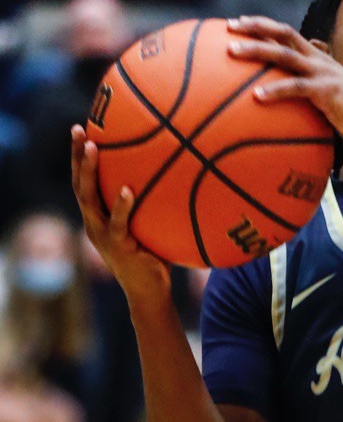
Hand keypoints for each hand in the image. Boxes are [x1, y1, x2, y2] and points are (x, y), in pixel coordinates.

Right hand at [70, 125, 170, 301]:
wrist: (151, 293)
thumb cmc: (156, 256)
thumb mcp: (152, 225)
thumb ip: (158, 203)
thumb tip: (185, 172)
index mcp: (99, 216)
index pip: (85, 181)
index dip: (80, 157)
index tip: (81, 129)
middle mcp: (94, 223)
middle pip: (79, 183)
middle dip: (77, 156)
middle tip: (78, 129)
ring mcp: (103, 235)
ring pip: (89, 199)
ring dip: (89, 173)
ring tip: (94, 148)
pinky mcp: (119, 247)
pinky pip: (118, 223)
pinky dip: (122, 206)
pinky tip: (128, 190)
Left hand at [226, 16, 342, 148]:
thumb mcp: (332, 95)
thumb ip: (313, 90)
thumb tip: (292, 98)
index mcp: (319, 59)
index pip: (288, 33)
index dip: (263, 25)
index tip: (239, 23)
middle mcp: (319, 60)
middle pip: (283, 34)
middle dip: (255, 27)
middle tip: (229, 27)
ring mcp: (323, 73)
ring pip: (284, 55)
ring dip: (256, 50)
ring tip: (232, 51)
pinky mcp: (326, 91)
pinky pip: (295, 88)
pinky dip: (274, 91)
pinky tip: (256, 97)